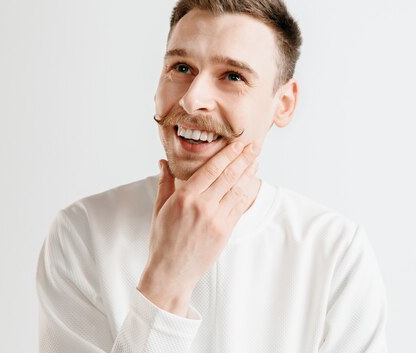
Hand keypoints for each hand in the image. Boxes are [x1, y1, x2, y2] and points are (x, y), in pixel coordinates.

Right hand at [137, 142, 258, 315]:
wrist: (171, 272)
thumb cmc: (163, 241)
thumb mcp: (159, 209)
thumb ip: (165, 183)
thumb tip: (163, 162)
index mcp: (185, 197)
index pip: (212, 168)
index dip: (228, 154)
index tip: (238, 143)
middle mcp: (202, 205)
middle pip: (228, 175)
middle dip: (243, 158)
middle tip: (254, 145)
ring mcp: (216, 219)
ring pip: (237, 189)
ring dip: (249, 172)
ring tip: (256, 159)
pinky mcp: (225, 231)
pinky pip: (239, 206)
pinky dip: (247, 191)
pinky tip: (251, 182)